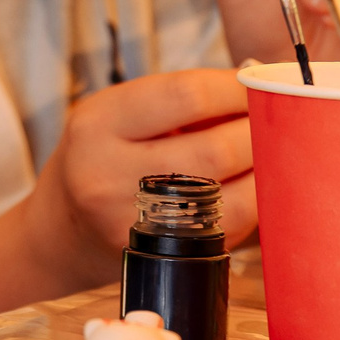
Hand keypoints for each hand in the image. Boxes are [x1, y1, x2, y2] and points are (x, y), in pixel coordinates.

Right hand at [20, 69, 258, 283]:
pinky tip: (257, 182)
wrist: (63, 232)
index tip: (256, 82)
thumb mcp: (116, 114)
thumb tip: (256, 84)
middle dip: (258, 130)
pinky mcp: (165, 257)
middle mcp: (109, 177)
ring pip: (231, 196)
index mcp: (97, 125)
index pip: (186, 96)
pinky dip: (256, 201)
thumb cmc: (100, 159)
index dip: (235, 87)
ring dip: (265, 169)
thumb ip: (176, 101)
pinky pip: (231, 227)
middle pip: (214, 150)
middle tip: (276, 117)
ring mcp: (138, 225)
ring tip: (273, 148)